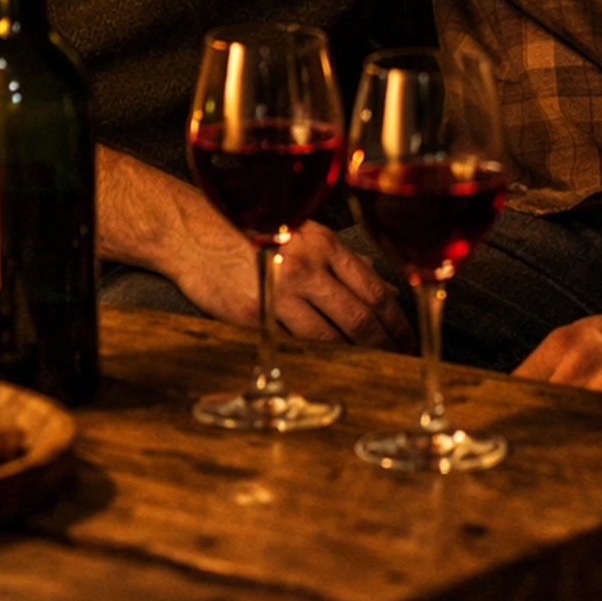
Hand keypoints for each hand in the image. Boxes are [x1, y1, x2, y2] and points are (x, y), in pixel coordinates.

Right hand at [174, 209, 412, 350]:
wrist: (194, 233)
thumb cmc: (251, 231)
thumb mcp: (303, 235)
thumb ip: (344, 263)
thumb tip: (386, 291)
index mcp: (324, 244)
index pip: (373, 289)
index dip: (397, 320)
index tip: (408, 338)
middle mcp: (307, 267)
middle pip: (359, 317)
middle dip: (385, 345)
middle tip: (398, 361)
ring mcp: (281, 293)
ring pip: (331, 337)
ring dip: (354, 356)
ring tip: (369, 369)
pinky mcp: (256, 316)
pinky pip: (295, 344)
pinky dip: (316, 358)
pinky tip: (328, 366)